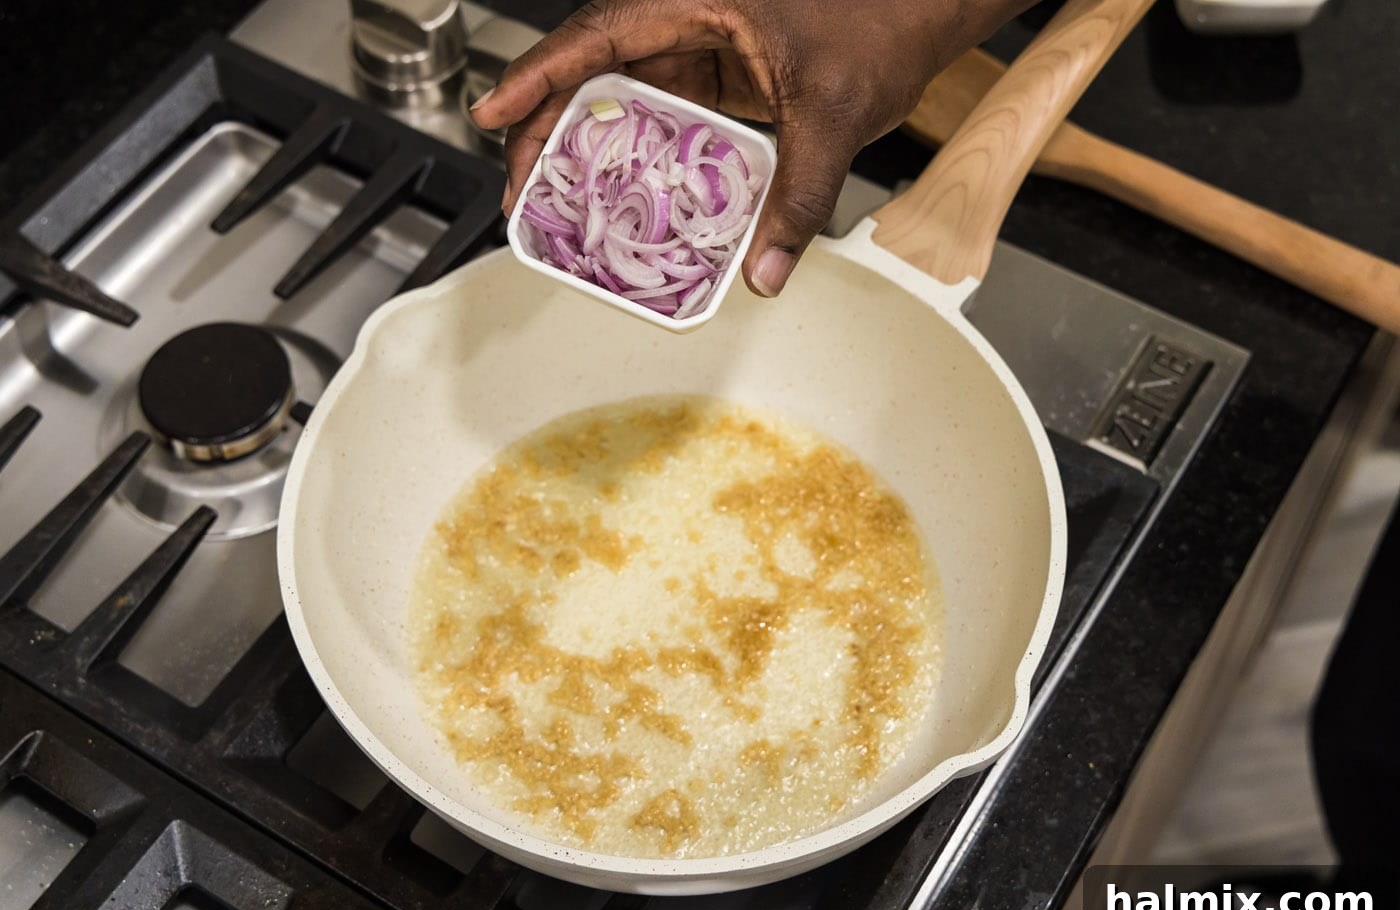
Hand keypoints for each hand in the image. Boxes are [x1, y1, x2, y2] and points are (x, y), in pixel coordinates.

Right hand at [472, 0, 1031, 296]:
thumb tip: (766, 271)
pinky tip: (626, 200)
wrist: (923, 14)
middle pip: (593, 71)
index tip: (493, 112)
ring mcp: (701, 49)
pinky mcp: (719, 79)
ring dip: (589, 149)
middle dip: (548, 128)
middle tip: (522, 191)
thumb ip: (799, 196)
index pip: (597, 33)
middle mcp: (688, 18)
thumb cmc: (884, 21)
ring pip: (623, 98)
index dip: (537, 74)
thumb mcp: (835, 113)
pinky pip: (663, 119)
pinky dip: (639, 158)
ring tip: (559, 204)